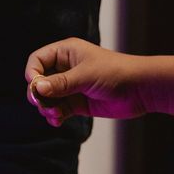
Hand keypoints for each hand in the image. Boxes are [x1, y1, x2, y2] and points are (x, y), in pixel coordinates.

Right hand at [25, 37, 147, 125]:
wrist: (141, 89)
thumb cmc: (115, 73)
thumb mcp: (85, 76)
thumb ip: (60, 83)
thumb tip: (36, 88)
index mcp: (66, 52)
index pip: (37, 60)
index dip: (32, 73)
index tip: (35, 88)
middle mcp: (65, 68)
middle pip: (39, 81)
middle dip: (38, 94)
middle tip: (42, 104)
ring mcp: (71, 86)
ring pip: (47, 98)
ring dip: (47, 107)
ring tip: (55, 114)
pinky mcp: (78, 103)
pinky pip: (58, 109)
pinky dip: (55, 116)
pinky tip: (58, 121)